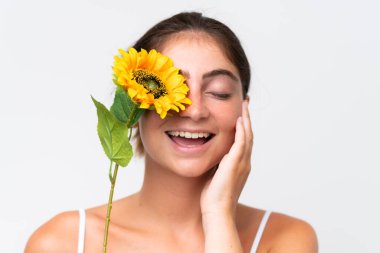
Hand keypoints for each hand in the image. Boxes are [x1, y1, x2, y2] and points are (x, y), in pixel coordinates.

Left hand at [200, 100, 252, 217]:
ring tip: (245, 105)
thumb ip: (218, 165)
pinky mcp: (235, 164)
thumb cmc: (214, 198)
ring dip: (246, 119)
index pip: (244, 141)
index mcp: (240, 165)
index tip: (241, 113)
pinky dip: (242, 130)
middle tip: (247, 103)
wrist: (216, 212)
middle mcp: (245, 162)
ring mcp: (242, 163)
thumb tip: (213, 156)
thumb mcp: (216, 176)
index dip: (244, 126)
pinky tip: (240, 120)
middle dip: (248, 118)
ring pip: (248, 136)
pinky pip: (241, 143)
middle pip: (249, 135)